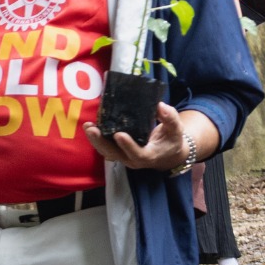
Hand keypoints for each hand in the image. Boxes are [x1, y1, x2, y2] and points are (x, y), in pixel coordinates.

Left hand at [82, 102, 196, 170]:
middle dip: (102, 142)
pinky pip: (105, 147)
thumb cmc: (171, 140)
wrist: (167, 153)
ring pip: (107, 152)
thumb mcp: (176, 130)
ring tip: (87, 126)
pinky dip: (97, 138)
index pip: (137, 153)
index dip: (128, 145)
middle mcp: (133, 159)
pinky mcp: (118, 152)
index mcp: (149, 155)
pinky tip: (91, 126)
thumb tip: (160, 106)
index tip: (119, 134)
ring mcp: (124, 156)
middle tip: (92, 129)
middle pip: (115, 154)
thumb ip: (170, 118)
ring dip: (95, 140)